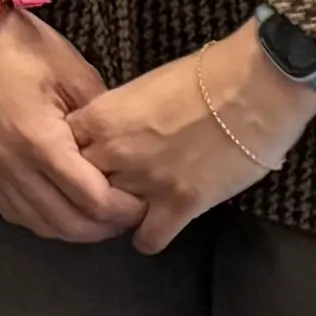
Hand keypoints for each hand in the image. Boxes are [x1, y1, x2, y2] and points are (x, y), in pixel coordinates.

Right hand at [0, 0, 135, 242]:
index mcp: (40, 141)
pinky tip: (64, 209)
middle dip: (105, 226)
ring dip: (76, 229)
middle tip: (129, 214)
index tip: (145, 202)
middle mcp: (14, 166)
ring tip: (100, 216)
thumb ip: (102, 121)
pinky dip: (46, 221)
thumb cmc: (25, 49)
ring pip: (42, 225)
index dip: (124, 210)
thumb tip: (124, 152)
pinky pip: (18, 214)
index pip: (93, 199)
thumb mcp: (76, 76)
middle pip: (69, 223)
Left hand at [67, 25, 315, 255]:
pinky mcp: (179, 205)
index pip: (61, 149)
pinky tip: (157, 228)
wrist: (254, 89)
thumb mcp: (144, 88)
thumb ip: (119, 116)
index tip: (85, 162)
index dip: (71, 158)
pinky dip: (150, 237)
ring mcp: (144, 181)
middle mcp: (113, 152)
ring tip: (133, 209)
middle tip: (108, 189)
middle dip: (90, 188)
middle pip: (80, 184)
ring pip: (109, 214)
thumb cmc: (204, 77)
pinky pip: (147, 239)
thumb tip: (112, 133)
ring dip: (119, 214)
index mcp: (100, 118)